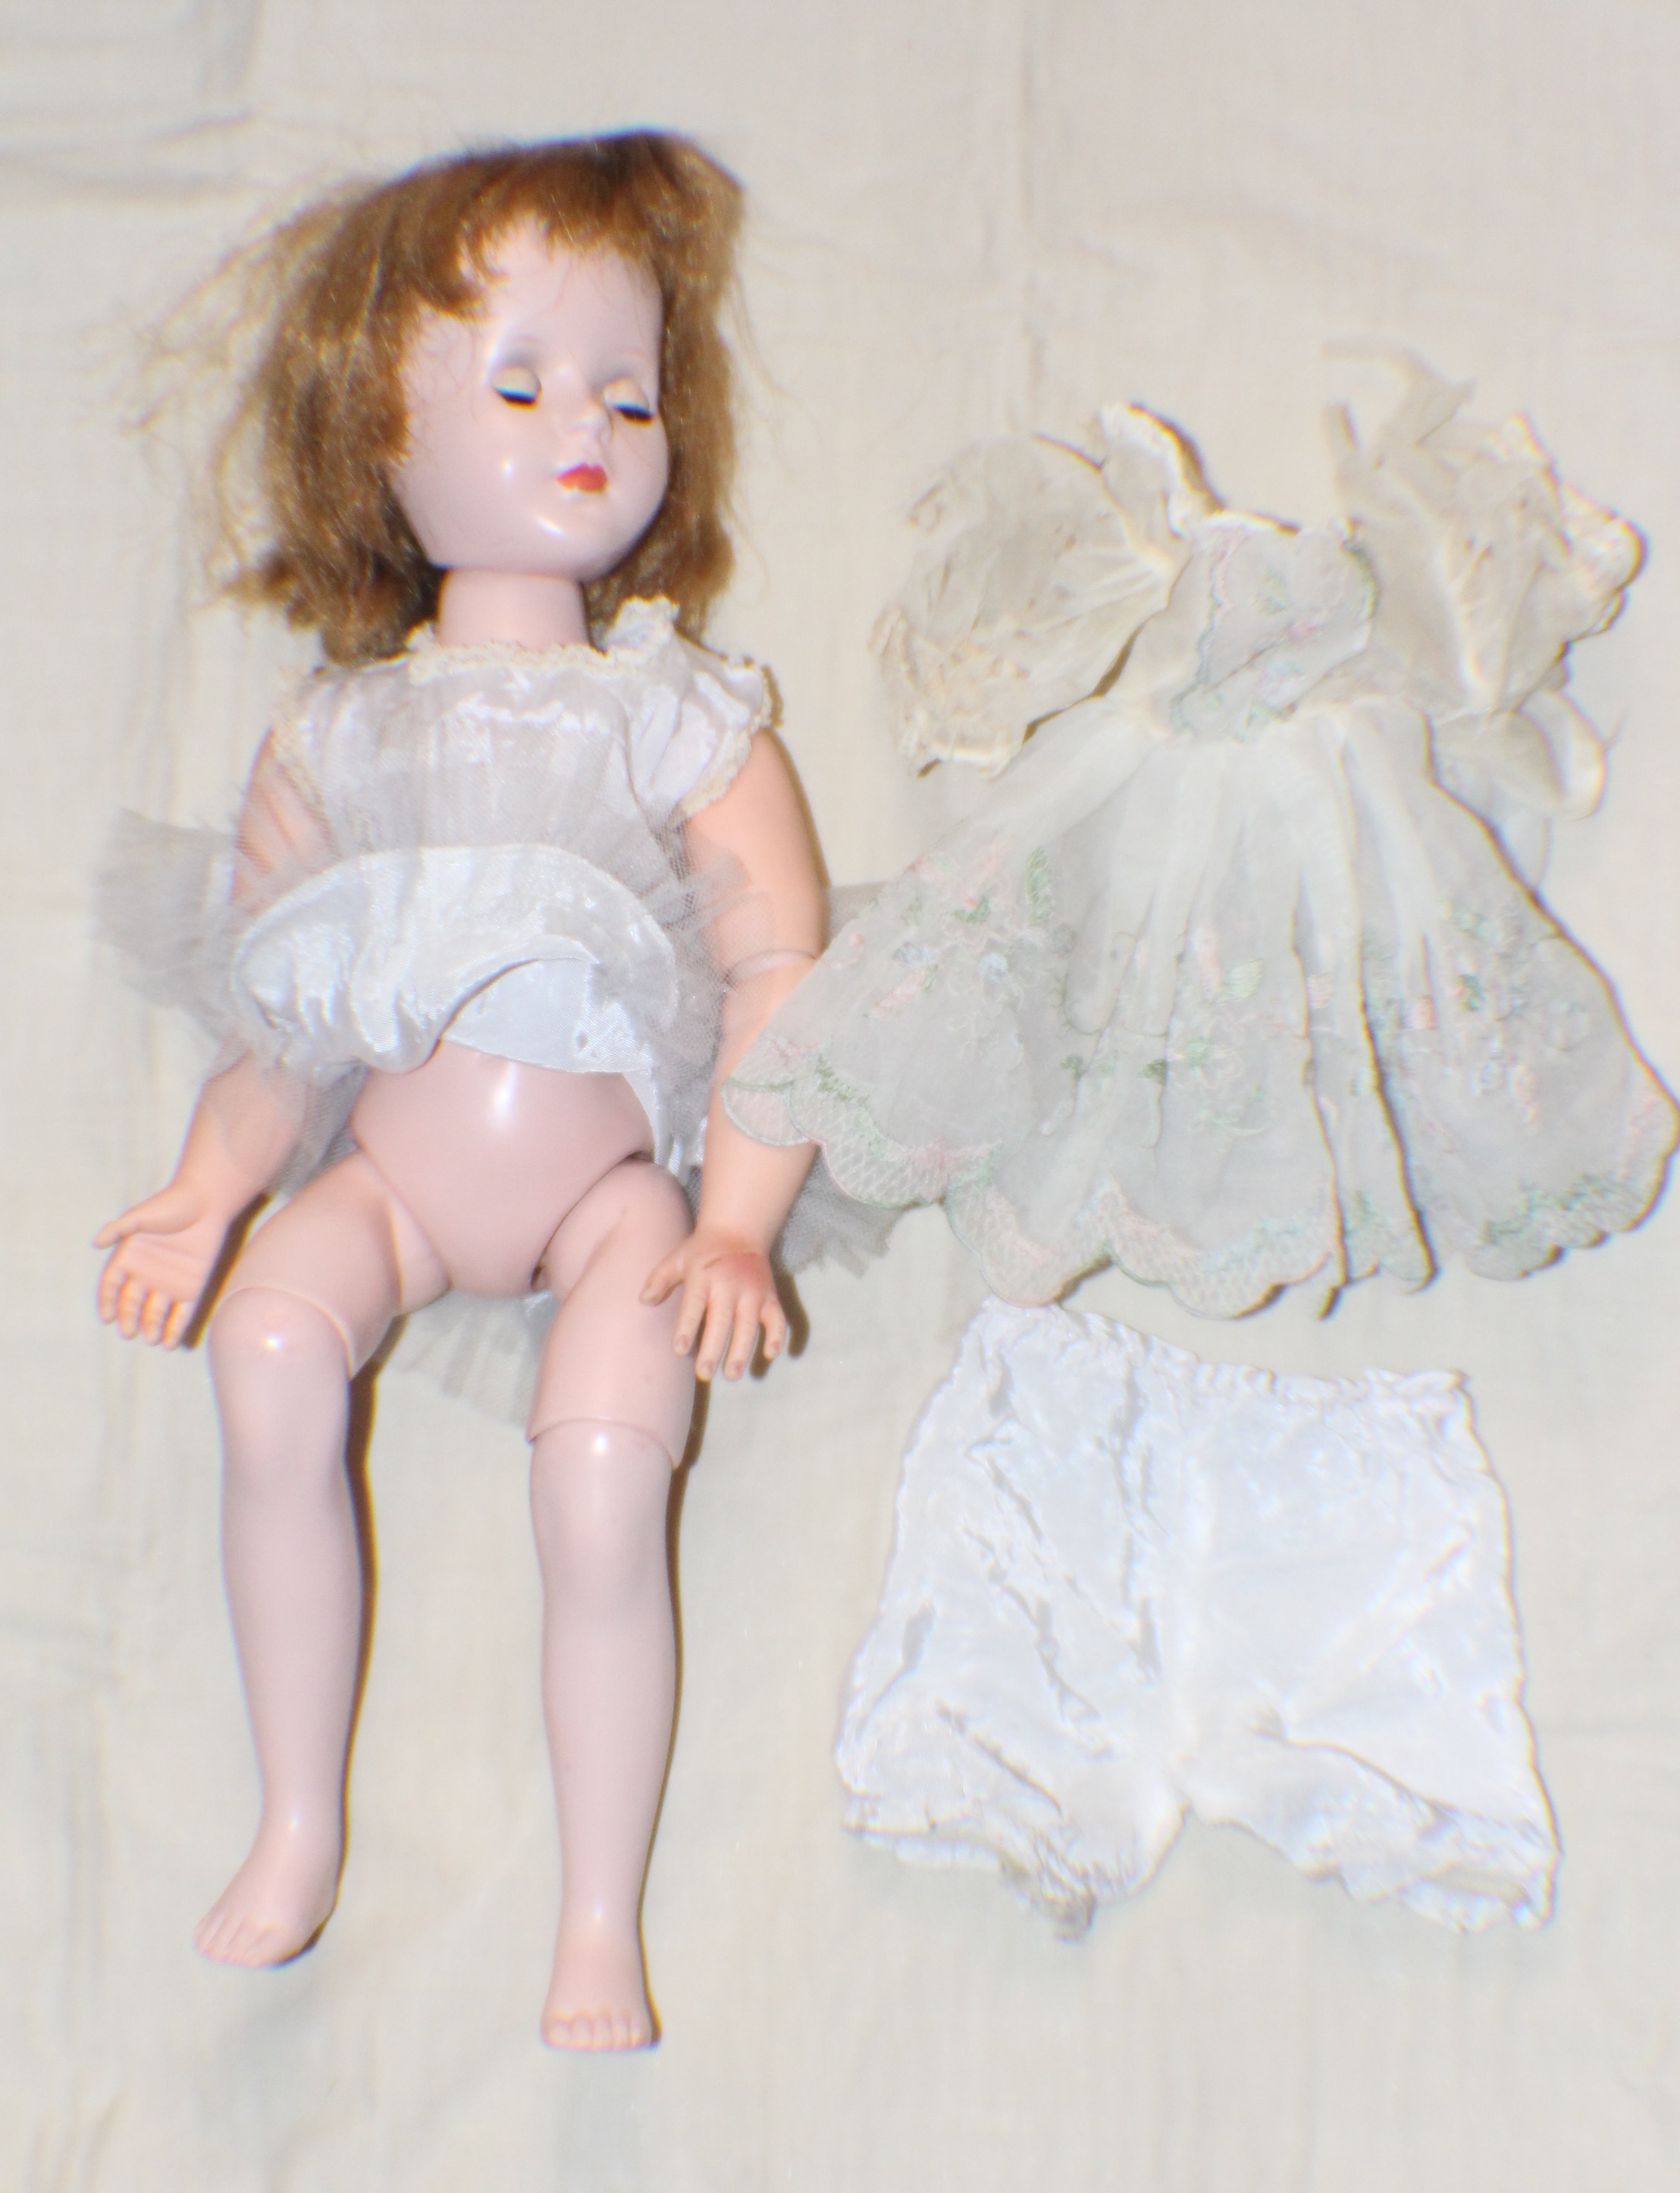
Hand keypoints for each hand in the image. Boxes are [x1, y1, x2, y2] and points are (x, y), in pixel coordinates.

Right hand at [94, 1179, 237, 1346]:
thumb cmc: (171, 1204)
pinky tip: (170, 1343)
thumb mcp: (142, 1215)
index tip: (107, 1317)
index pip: (112, 1285)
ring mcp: (168, 1283)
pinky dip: (175, 1329)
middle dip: (129, 1319)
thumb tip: (96, 1242)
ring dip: (152, 1327)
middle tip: (128, 1332)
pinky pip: (182, 1313)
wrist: (207, 1202)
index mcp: (129, 1258)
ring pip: (155, 1313)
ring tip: (151, 1339)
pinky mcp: (192, 1288)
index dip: (107, 1301)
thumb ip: (119, 1228)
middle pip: (132, 1303)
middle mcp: (145, 1274)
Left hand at [641, 1228, 786, 1381]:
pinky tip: (770, 1355)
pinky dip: (777, 1336)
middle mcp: (730, 1285)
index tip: (679, 1350)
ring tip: (732, 1375)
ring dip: (742, 1350)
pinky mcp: (770, 1296)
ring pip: (749, 1325)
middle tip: (704, 1373)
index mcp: (703, 1276)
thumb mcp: (677, 1258)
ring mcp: (753, 1292)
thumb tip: (644, 1301)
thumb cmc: (702, 1251)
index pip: (694, 1305)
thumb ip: (660, 1279)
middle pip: (722, 1321)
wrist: (740, 1229)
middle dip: (713, 1348)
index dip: (687, 1328)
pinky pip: (777, 1318)